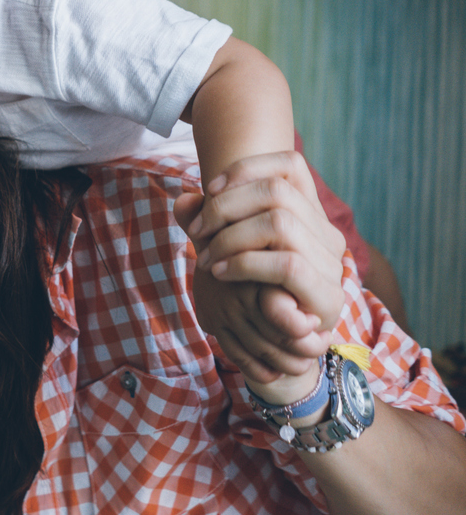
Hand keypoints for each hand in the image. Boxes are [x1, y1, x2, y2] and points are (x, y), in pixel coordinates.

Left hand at [173, 152, 346, 384]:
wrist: (279, 349)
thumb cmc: (248, 292)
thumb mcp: (224, 251)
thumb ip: (206, 226)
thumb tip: (183, 201)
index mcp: (308, 215)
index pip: (290, 166)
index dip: (246, 169)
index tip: (209, 189)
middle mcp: (325, 232)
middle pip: (277, 190)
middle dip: (225, 207)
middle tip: (197, 232)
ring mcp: (330, 263)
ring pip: (280, 222)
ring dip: (231, 237)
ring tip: (207, 258)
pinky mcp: (327, 295)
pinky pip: (287, 264)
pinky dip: (246, 264)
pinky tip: (221, 273)